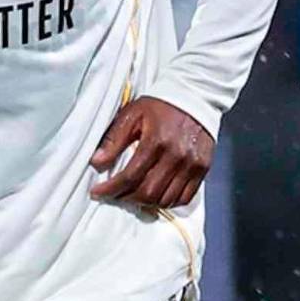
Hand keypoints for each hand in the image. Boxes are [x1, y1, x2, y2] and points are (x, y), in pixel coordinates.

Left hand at [89, 98, 213, 208]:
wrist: (194, 96)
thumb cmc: (159, 105)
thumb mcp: (132, 114)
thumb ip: (114, 139)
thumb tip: (96, 162)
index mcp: (156, 141)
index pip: (130, 176)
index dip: (111, 189)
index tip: (97, 192)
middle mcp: (176, 156)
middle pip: (148, 192)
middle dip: (126, 198)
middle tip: (113, 195)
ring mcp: (192, 165)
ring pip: (166, 199)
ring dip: (145, 203)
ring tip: (131, 196)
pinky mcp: (203, 169)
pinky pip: (185, 197)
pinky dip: (167, 202)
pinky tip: (154, 197)